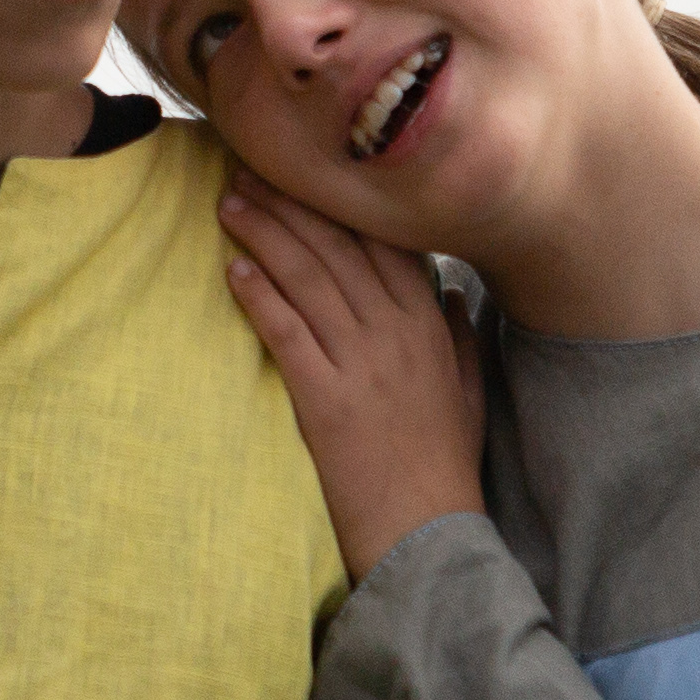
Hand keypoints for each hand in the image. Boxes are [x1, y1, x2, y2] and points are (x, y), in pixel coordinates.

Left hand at [217, 173, 485, 578]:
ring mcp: (362, 365)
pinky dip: (259, 296)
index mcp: (429, 327)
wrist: (426, 532)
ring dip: (265, 235)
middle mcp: (397, 335)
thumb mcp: (468, 395)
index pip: (384, 244)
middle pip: (338, 248)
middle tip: (250, 168)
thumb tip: (454, 292)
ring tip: (231, 202)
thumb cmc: (444, 467)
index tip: (310, 172)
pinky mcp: (326, 400)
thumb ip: (463, 338)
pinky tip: (234, 269)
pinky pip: (287, 333)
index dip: (342, 204)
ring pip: (308, 280)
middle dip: (292, 203)